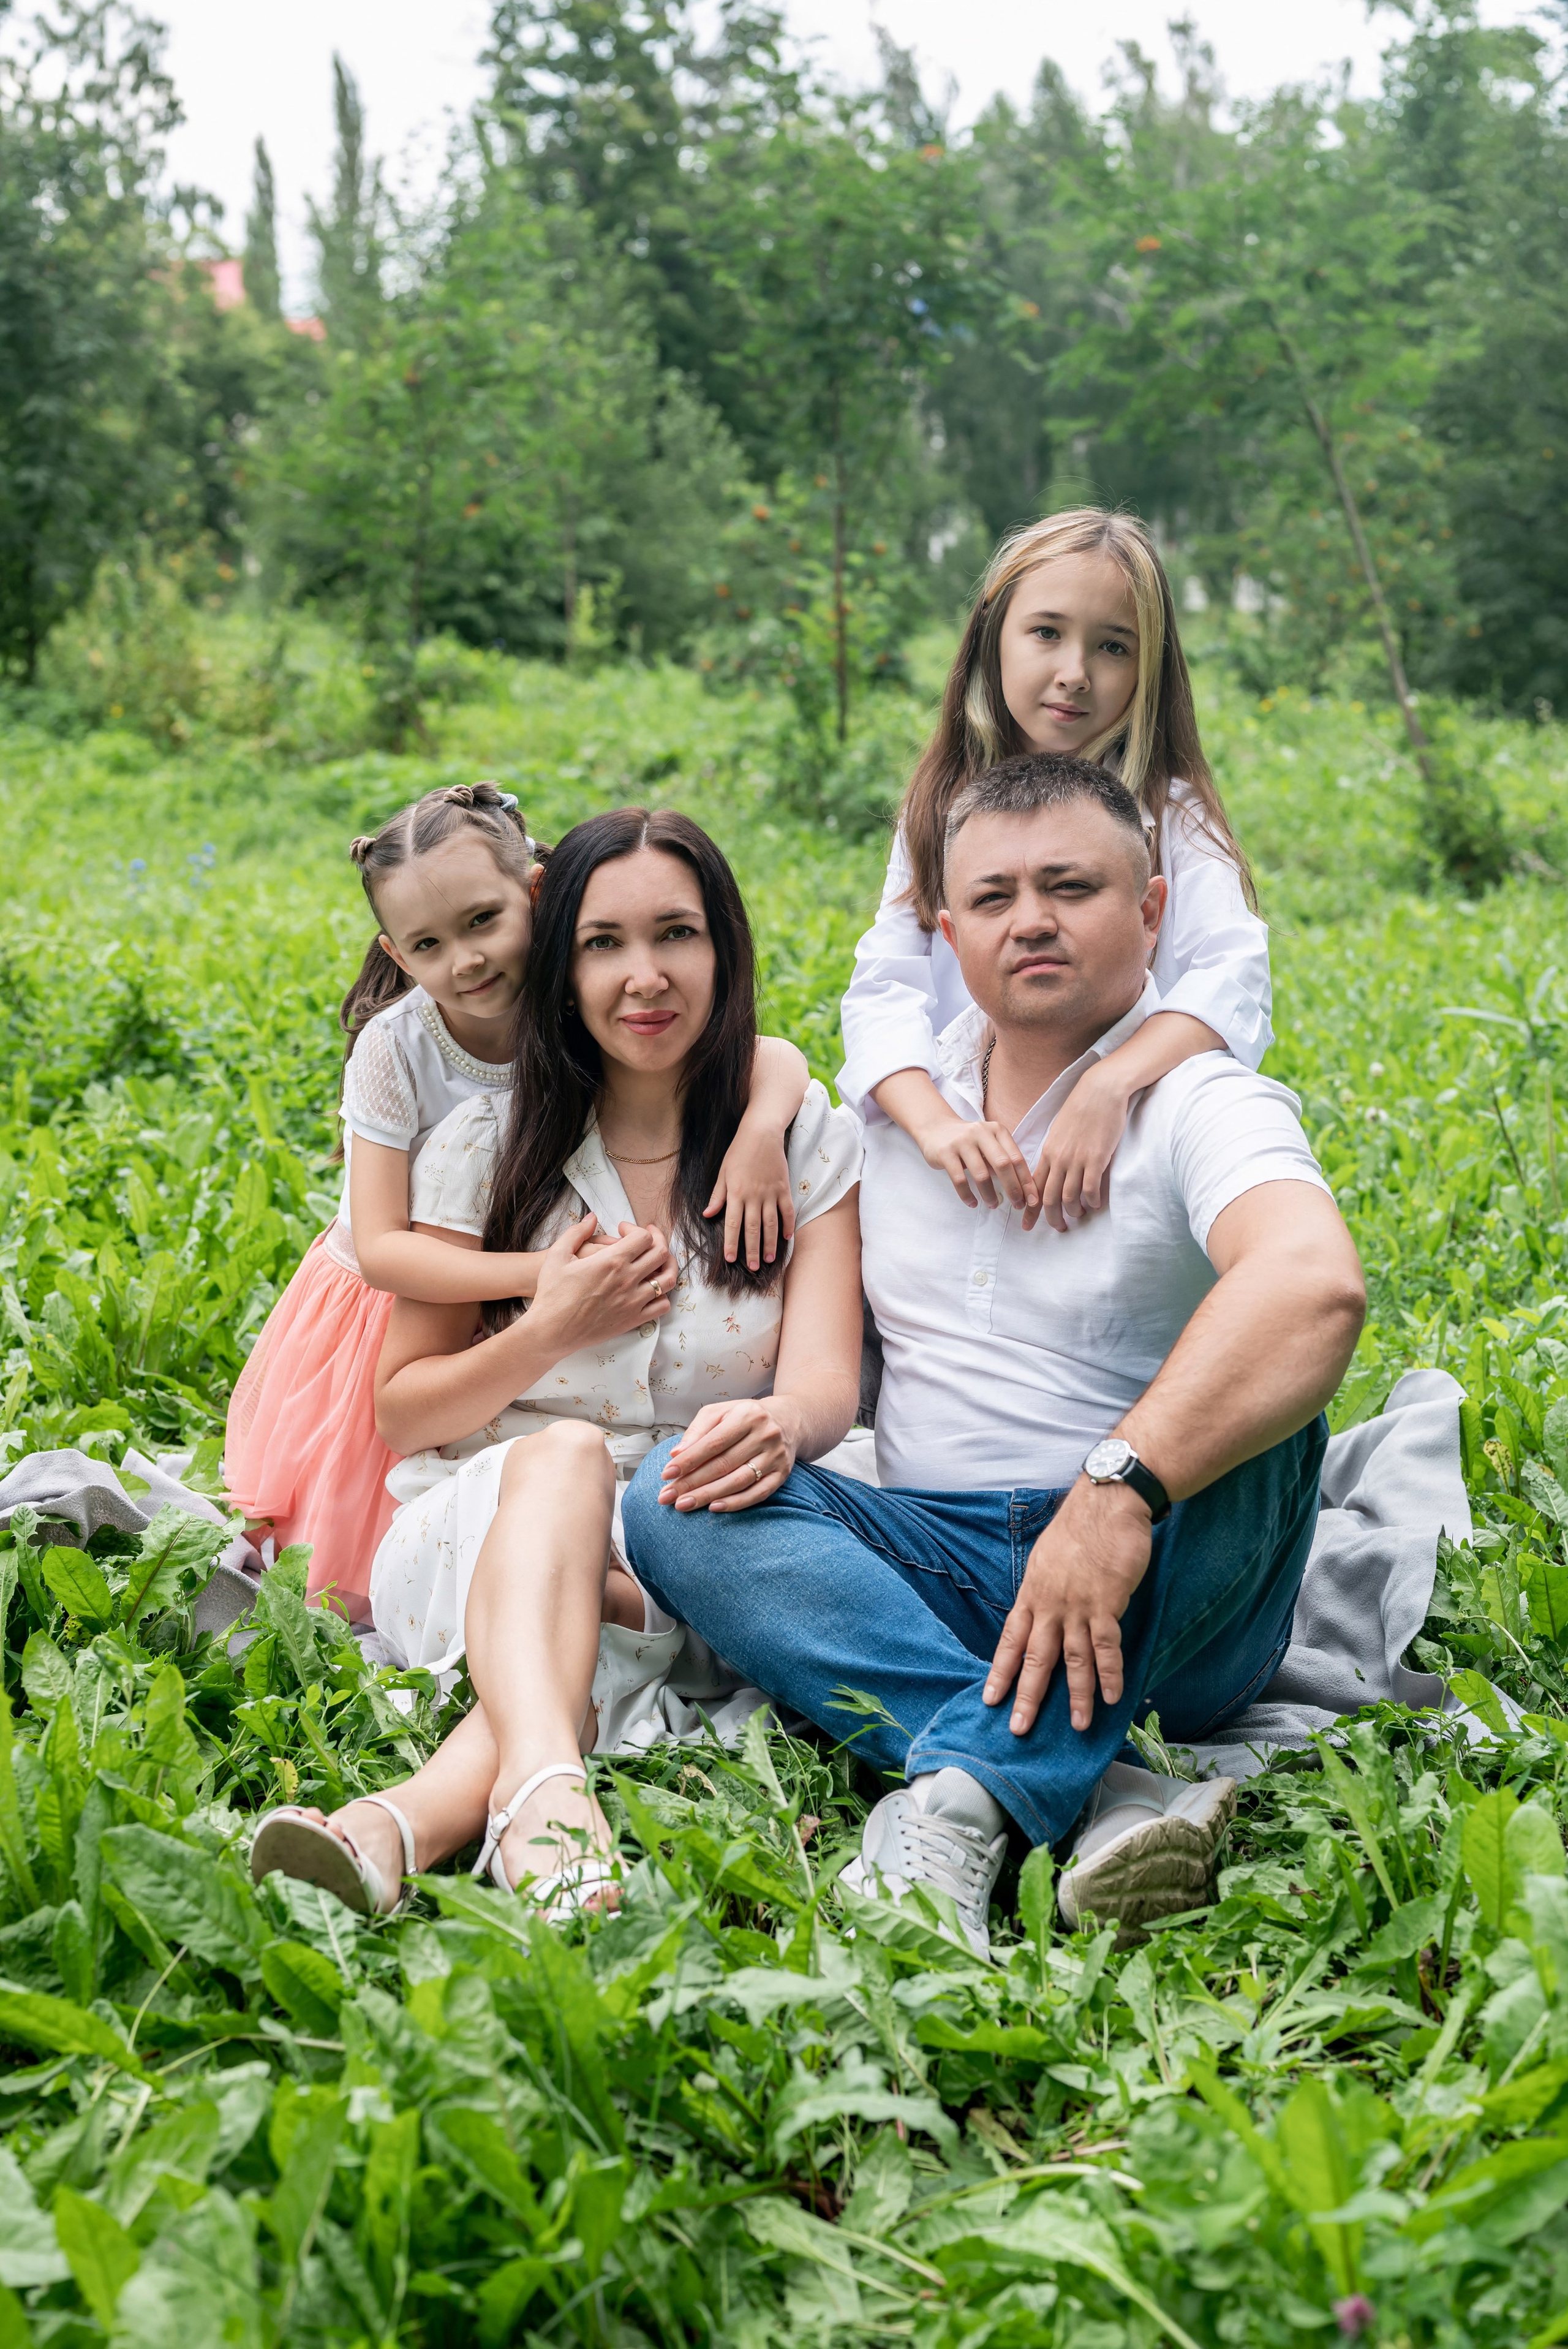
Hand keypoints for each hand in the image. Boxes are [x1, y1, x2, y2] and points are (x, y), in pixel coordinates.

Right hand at [529, 1213, 677, 1350]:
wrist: (551, 1330)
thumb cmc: (552, 1293)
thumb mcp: (557, 1255)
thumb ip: (576, 1232)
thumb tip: (593, 1217)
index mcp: (611, 1261)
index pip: (644, 1237)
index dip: (637, 1228)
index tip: (624, 1230)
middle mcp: (627, 1280)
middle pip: (660, 1254)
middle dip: (657, 1240)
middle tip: (647, 1238)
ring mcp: (633, 1302)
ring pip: (668, 1279)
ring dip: (666, 1265)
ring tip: (657, 1261)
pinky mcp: (633, 1320)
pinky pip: (662, 1306)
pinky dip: (663, 1294)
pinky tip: (651, 1288)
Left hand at [657, 1395, 801, 1511]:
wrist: (789, 1420)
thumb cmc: (746, 1417)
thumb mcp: (721, 1412)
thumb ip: (697, 1430)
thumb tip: (677, 1454)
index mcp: (747, 1415)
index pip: (713, 1442)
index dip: (689, 1460)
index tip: (667, 1474)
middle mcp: (765, 1435)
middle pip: (723, 1464)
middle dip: (692, 1483)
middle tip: (668, 1496)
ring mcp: (776, 1456)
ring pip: (739, 1481)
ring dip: (708, 1496)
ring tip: (684, 1504)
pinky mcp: (782, 1474)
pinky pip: (758, 1493)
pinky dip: (736, 1503)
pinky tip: (714, 1507)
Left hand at [704, 1127, 795, 1270]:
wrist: (761, 1133)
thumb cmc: (739, 1152)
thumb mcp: (723, 1172)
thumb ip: (717, 1196)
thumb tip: (708, 1214)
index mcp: (736, 1193)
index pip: (732, 1224)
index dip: (731, 1243)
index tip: (730, 1259)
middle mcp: (753, 1196)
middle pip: (753, 1229)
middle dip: (752, 1250)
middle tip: (752, 1267)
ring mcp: (771, 1193)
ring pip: (771, 1224)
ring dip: (770, 1243)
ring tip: (769, 1259)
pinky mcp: (784, 1188)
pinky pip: (787, 1211)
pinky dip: (788, 1225)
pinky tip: (787, 1238)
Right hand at [917, 1112, 1039, 1213]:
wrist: (936, 1128)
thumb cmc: (969, 1141)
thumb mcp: (989, 1143)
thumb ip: (1003, 1160)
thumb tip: (1022, 1189)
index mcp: (997, 1130)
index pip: (1016, 1158)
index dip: (1026, 1181)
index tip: (1033, 1200)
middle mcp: (981, 1132)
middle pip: (1002, 1164)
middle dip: (1013, 1188)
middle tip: (1017, 1205)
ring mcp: (962, 1142)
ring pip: (981, 1174)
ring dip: (989, 1194)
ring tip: (993, 1205)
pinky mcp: (945, 1153)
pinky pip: (959, 1179)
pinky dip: (967, 1195)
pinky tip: (972, 1203)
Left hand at [983, 1479, 1152, 1733]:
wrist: (1107, 1502)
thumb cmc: (1080, 1527)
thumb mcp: (1047, 1557)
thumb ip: (1044, 1588)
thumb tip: (1042, 1609)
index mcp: (1032, 1593)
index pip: (1010, 1639)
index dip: (1000, 1670)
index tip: (990, 1698)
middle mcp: (1050, 1604)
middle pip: (1035, 1658)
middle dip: (1028, 1696)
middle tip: (1020, 1728)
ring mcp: (1077, 1605)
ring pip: (1073, 1659)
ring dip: (1077, 1695)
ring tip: (1079, 1725)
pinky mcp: (1107, 1603)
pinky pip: (1107, 1646)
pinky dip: (1110, 1673)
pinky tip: (1113, 1697)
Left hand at [1027, 1061, 1132, 1233]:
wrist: (1100, 1090)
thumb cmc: (1081, 1109)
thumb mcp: (1060, 1131)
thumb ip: (1056, 1151)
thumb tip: (1054, 1168)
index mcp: (1048, 1152)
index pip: (1034, 1187)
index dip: (1030, 1210)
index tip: (1027, 1225)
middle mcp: (1059, 1159)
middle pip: (1049, 1198)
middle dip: (1052, 1218)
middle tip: (1059, 1228)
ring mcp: (1077, 1159)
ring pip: (1069, 1197)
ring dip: (1074, 1211)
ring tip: (1079, 1216)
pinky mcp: (1096, 1158)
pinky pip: (1090, 1188)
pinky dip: (1092, 1200)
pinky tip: (1096, 1203)